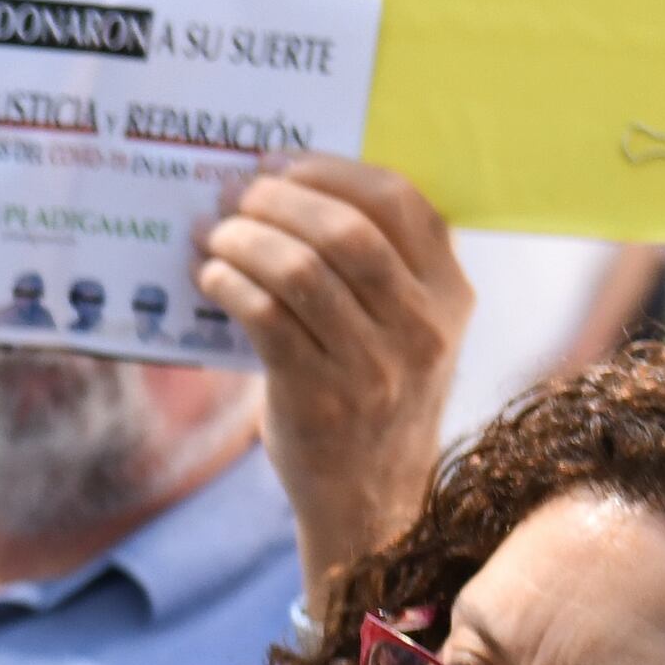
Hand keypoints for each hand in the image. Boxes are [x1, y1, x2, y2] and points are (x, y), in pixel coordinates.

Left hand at [196, 153, 472, 591]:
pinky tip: (212, 278)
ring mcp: (373, 368)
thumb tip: (286, 189)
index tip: (279, 165)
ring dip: (245, 240)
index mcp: (451, 295)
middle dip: (278, 201)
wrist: (370, 500)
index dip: (331, 171)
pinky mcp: (319, 401)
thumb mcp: (409, 328)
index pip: (399, 200)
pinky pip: (266, 318)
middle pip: (345, 230)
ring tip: (216, 235)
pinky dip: (230, 285)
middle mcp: (422, 329)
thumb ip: (379, 265)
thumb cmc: (375, 394)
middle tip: (235, 197)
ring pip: (301, 270)